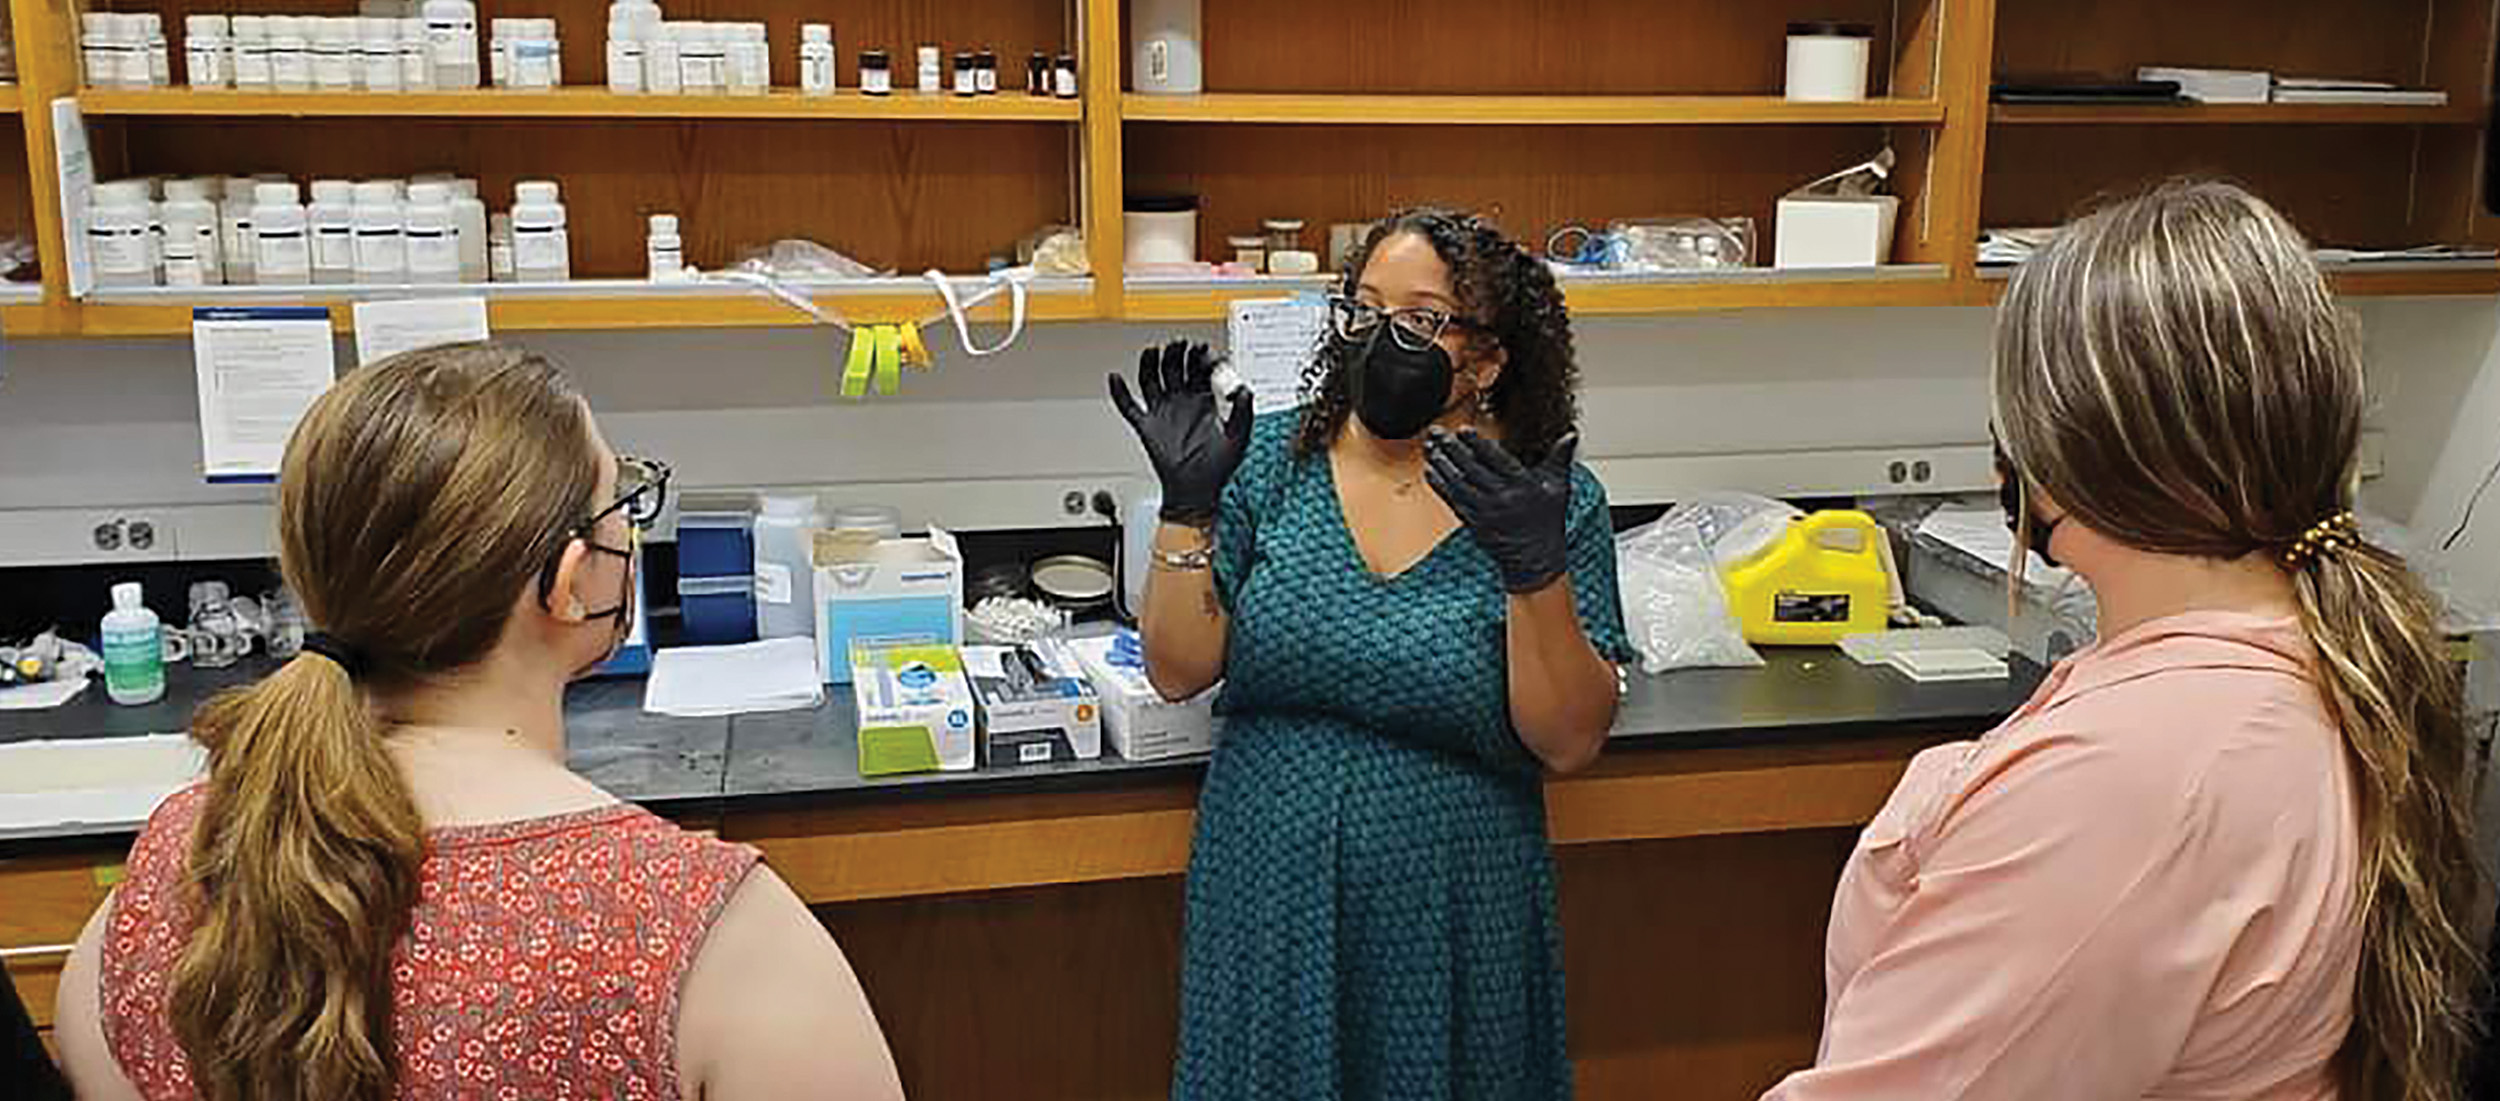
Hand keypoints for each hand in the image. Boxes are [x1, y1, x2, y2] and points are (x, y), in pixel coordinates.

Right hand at [1109, 340, 1254, 526]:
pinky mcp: (1146, 426)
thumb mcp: (1238, 438)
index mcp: (1205, 403)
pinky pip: (1128, 406)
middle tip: (1181, 344)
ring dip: (1151, 363)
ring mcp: (1162, 413)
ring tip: (1154, 350)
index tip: (1205, 351)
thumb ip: (1244, 412)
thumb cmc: (1218, 469)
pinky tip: (1115, 378)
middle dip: (1178, 354)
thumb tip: (1243, 388)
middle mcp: (1182, 403)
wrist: (1196, 492)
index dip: (1202, 358)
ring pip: (1151, 379)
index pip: (1200, 371)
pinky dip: (1119, 392)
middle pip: (1175, 368)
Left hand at [1425, 429, 1578, 593]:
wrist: (1536, 560)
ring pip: (1459, 484)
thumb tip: (1571, 434)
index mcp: (1523, 486)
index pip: (1497, 460)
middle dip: (1452, 448)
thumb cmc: (1548, 521)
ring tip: (1430, 448)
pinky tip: (1430, 471)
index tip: (1463, 430)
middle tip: (1437, 432)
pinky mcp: (1474, 524)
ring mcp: (1486, 512)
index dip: (1478, 444)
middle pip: (1472, 469)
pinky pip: (1453, 501)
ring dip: (1442, 465)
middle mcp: (1502, 499)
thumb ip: (1560, 459)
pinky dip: (1440, 486)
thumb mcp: (1559, 489)